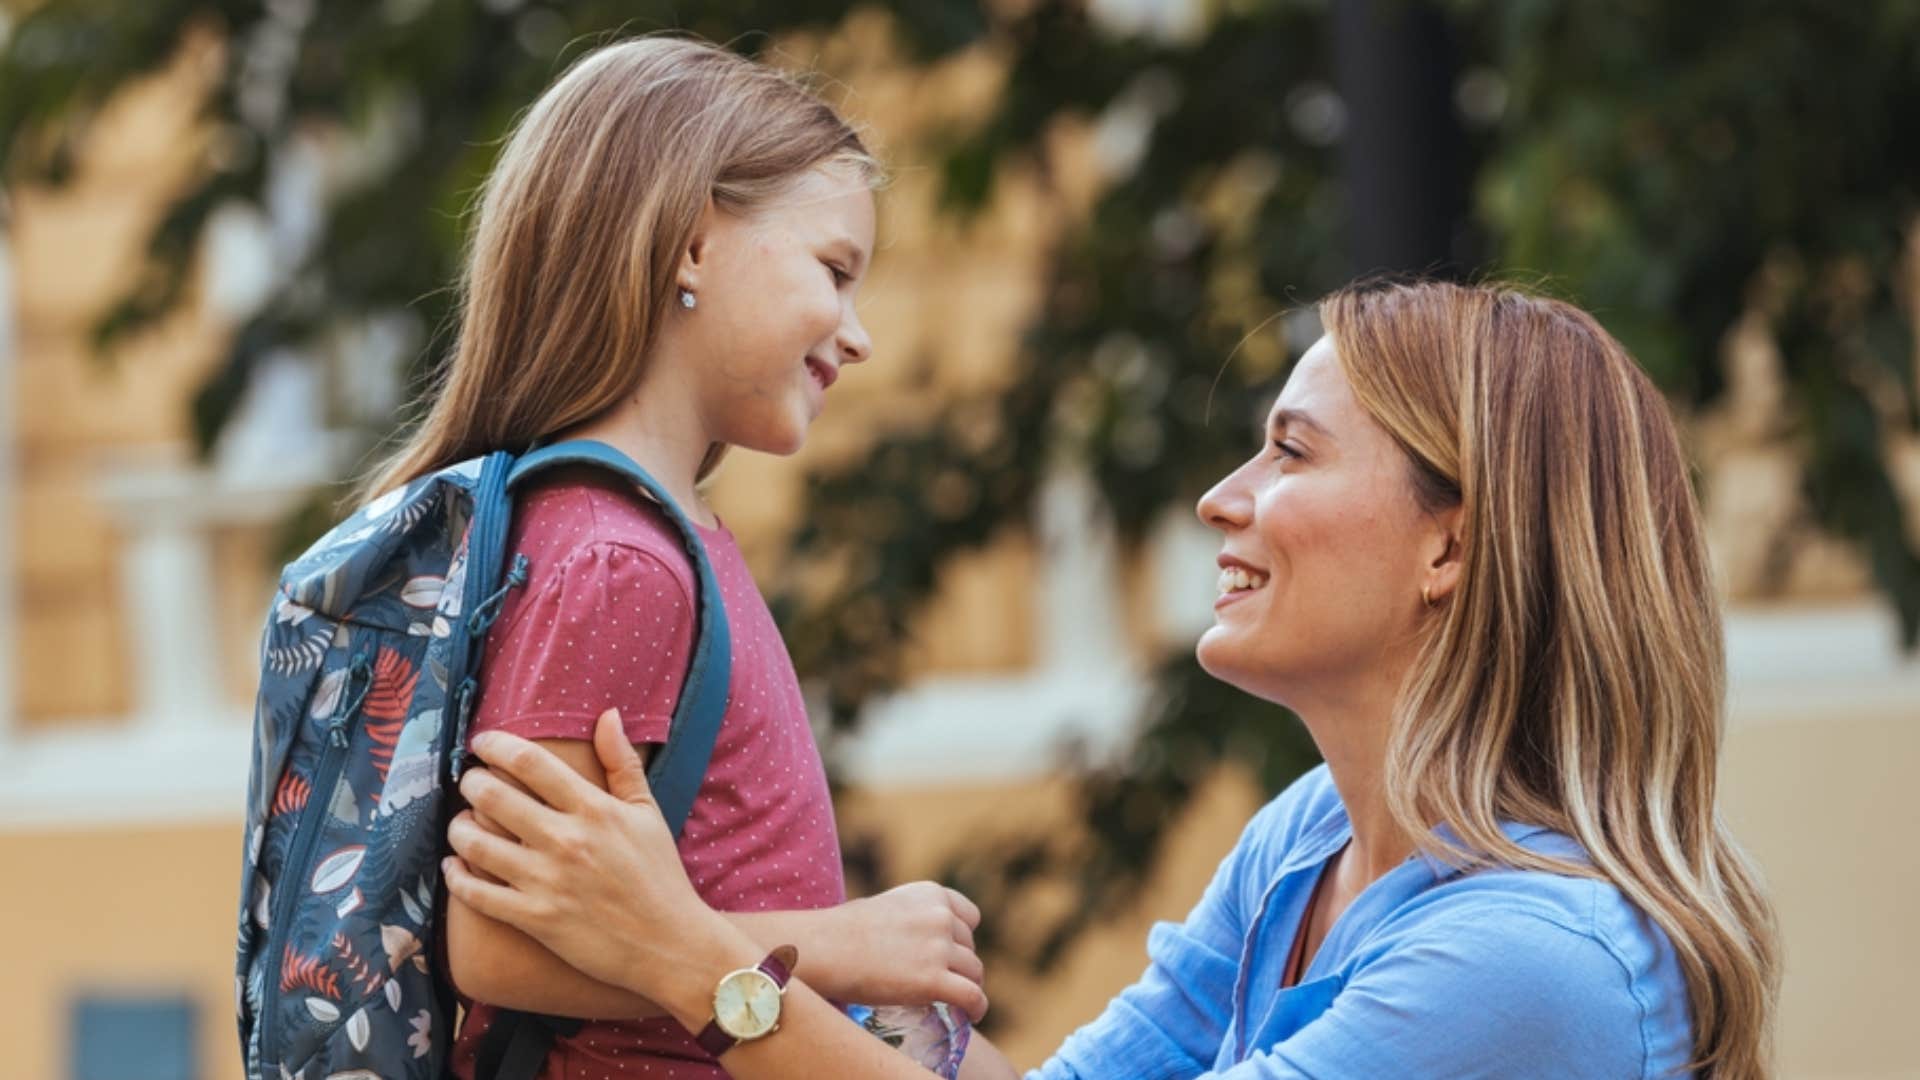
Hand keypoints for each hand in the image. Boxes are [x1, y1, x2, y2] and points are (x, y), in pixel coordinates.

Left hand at [443, 708, 738, 1009]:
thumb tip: (608, 715)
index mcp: (594, 809)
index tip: (482, 743)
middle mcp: (566, 840)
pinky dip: (457, 877)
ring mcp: (547, 881)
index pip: (531, 762)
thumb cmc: (660, 875)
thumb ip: (622, 763)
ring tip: (462, 823)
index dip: (496, 746)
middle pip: (494, 796)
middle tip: (470, 782)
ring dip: (459, 827)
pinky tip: (455, 867)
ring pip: (476, 843)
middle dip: (471, 783)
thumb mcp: (648, 812)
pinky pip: (478, 894)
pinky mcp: (535, 919)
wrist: (670, 944)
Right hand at [829, 883, 987, 1020]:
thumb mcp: (887, 907)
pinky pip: (972, 996)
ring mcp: (938, 948)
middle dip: (959, 965)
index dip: (962, 938)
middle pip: (970, 947)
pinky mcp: (933, 980)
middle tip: (943, 981)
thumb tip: (916, 940)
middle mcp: (941, 916)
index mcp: (931, 894)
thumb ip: (911, 917)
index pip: (969, 917)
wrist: (825, 949)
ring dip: (968, 986)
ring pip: (974, 972)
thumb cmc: (843, 931)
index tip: (952, 954)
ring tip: (957, 1002)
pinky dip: (977, 1008)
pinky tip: (972, 1015)